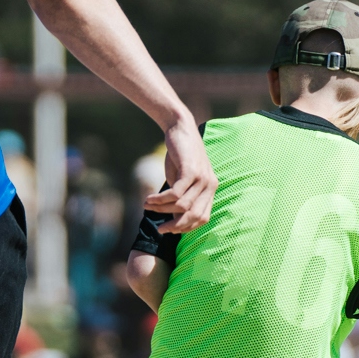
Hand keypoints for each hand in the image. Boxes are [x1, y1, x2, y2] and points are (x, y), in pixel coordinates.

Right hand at [143, 115, 215, 233]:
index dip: (186, 227)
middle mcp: (210, 185)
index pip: (203, 218)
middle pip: (194, 216)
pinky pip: (175, 194)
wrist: (180, 128)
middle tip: (160, 229)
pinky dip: (160, 200)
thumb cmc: (179, 156)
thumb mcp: (182, 180)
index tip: (169, 229)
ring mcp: (202, 178)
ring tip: (147, 206)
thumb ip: (181, 198)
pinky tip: (150, 199)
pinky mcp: (190, 170)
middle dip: (175, 226)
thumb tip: (174, 219)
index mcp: (211, 189)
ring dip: (162, 209)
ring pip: (182, 206)